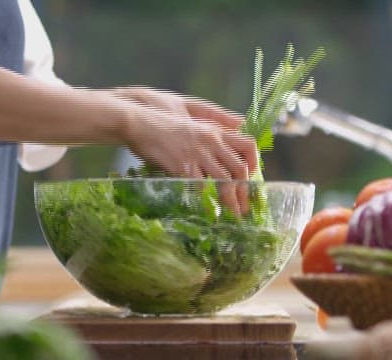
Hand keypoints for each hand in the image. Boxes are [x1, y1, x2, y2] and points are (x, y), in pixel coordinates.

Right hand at [118, 90, 256, 214]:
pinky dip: (206, 199)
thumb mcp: (190, 113)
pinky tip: (208, 208)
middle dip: (246, 191)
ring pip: (224, 181)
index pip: (248, 145)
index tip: (252, 178)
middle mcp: (210, 141)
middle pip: (240, 169)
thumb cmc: (160, 118)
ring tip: (232, 214)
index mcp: (215, 129)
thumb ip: (214, 120)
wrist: (137, 121)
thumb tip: (238, 123)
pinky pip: (201, 186)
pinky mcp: (182, 165)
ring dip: (230, 200)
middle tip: (245, 206)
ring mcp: (197, 154)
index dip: (255, 164)